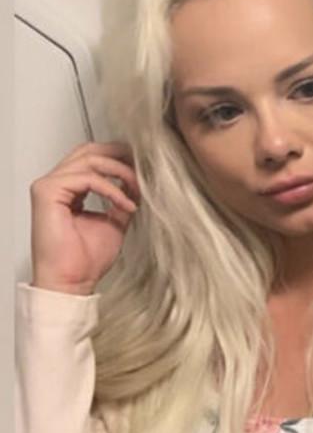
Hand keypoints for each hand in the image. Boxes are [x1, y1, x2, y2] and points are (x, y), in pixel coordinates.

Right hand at [29, 141, 140, 295]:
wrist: (72, 282)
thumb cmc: (85, 261)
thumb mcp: (114, 223)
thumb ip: (121, 200)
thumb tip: (138, 185)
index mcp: (69, 190)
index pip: (93, 159)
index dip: (119, 158)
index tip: (144, 167)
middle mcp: (56, 184)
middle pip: (89, 151)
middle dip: (120, 154)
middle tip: (144, 164)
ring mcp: (49, 186)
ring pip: (89, 159)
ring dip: (120, 171)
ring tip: (138, 187)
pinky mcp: (47, 192)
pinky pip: (87, 178)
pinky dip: (111, 189)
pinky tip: (126, 203)